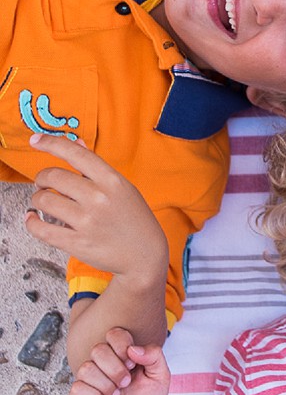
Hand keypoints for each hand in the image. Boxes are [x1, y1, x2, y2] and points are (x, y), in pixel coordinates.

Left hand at [25, 134, 167, 280]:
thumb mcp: (122, 187)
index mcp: (112, 180)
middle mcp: (98, 198)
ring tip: (42, 201)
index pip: (75, 154)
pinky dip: (31, 222)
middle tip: (42, 183)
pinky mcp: (77, 243)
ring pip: (44, 201)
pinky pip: (41, 229)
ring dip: (37, 199)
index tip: (35, 140)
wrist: (144, 254)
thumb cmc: (135, 218)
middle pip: (54, 176)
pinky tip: (32, 218)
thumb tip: (76, 144)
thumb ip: (96, 167)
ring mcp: (87, 222)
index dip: (51, 143)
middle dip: (42, 178)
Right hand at [69, 327, 170, 394]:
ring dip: (106, 385)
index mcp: (120, 355)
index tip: (134, 365)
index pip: (114, 334)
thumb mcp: (161, 375)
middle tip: (126, 384)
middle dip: (116, 369)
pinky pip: (78, 389)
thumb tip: (132, 349)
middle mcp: (101, 365)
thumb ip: (154, 354)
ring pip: (86, 368)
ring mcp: (88, 382)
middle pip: (98, 350)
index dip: (123, 347)